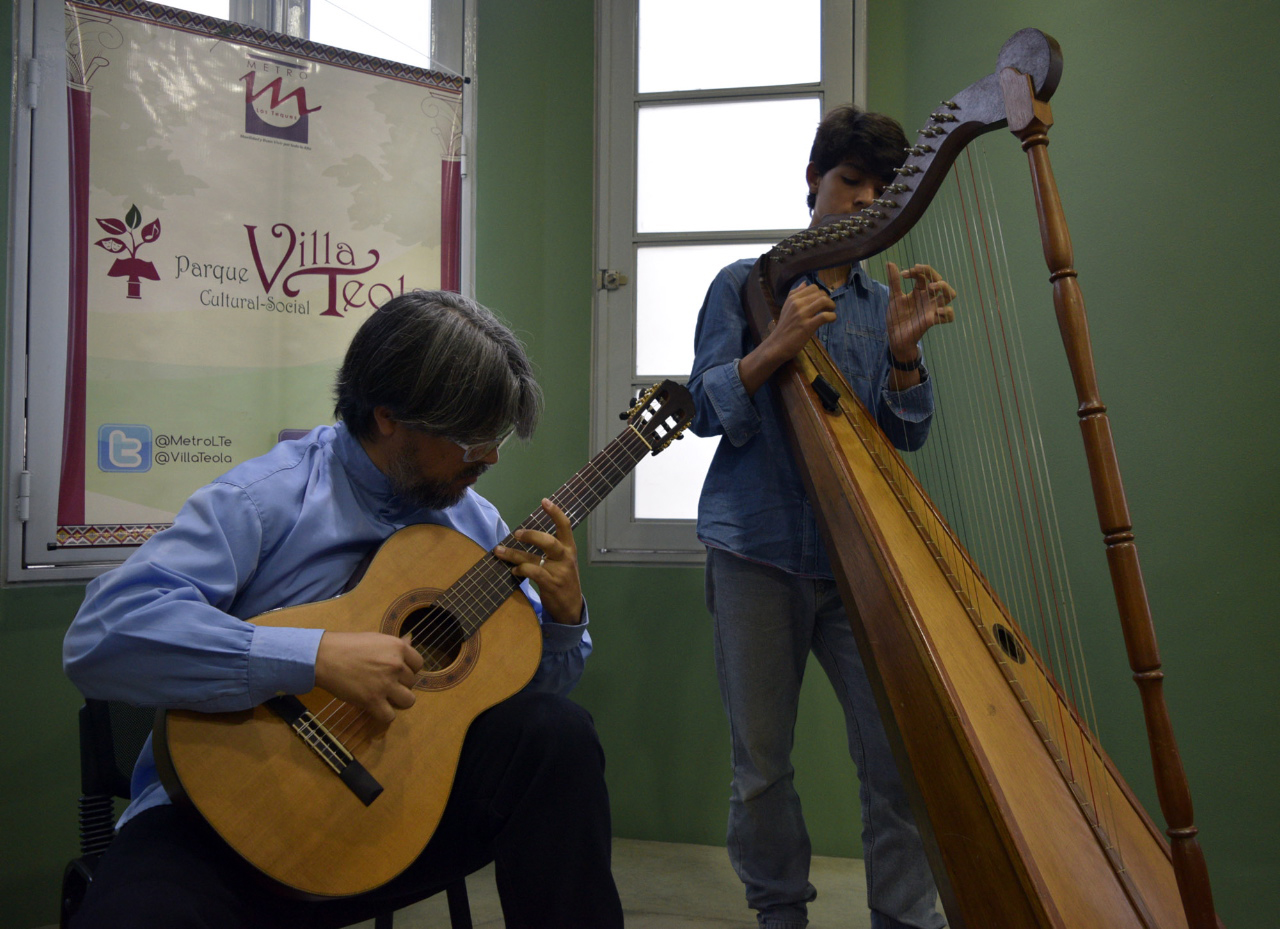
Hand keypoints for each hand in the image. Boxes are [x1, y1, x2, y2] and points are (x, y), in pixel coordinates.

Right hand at [314, 631, 422, 726]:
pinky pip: (390, 715)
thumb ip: (394, 646)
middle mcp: (396, 665)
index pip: (419, 664)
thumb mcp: (376, 639)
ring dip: (397, 701)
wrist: (324, 657)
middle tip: (383, 683)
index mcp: (398, 647)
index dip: (409, 669)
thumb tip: (410, 641)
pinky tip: (375, 707)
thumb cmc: (347, 646)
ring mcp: (385, 684)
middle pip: (412, 683)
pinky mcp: (372, 700)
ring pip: (408, 701)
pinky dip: (383, 714)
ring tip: (384, 697)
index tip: (397, 672)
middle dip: (400, 684)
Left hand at [493, 499, 584, 624]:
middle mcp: (566, 558)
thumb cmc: (563, 581)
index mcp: (570, 549)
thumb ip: (551, 550)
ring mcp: (559, 572)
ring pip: (534, 558)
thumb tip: (526, 535)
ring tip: (499, 551)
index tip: (545, 501)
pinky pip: (532, 572)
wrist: (571, 608)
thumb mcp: (564, 562)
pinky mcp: (551, 584)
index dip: (555, 513)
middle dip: (531, 535)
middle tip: (516, 534)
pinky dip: (520, 569)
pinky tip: (513, 570)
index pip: (565, 526)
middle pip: (548, 541)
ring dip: (514, 554)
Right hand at [739, 282, 836, 395]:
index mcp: (792, 298)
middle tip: (828, 308)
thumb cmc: (784, 327)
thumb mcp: (787, 307)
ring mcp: (802, 315)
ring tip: (831, 312)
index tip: (821, 302)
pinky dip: (832, 316)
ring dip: (832, 306)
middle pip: (820, 293)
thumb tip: (805, 282)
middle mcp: (797, 304)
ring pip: (824, 301)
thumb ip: (795, 294)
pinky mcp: (807, 326)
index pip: (812, 287)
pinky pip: (825, 316)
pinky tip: (831, 320)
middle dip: (828, 300)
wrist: (777, 345)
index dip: (820, 294)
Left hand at [885, 262, 956, 361]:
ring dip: (944, 287)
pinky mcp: (932, 320)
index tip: (903, 274)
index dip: (917, 271)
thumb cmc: (897, 316)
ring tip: (930, 287)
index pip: (925, 275)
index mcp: (920, 291)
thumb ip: (894, 281)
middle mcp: (928, 298)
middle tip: (919, 273)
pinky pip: (949, 316)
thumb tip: (890, 263)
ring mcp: (932, 308)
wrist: (895, 336)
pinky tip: (936, 311)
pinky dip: (947, 312)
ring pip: (949, 295)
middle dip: (933, 274)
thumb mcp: (894, 297)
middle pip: (941, 281)